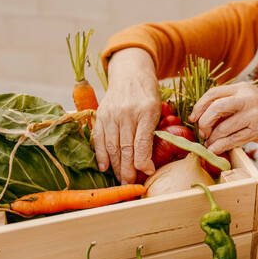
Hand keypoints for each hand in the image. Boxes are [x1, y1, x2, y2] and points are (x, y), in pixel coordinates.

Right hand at [92, 48, 159, 183]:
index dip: (144, 161)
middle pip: (125, 148)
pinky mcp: (100, 115)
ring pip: (112, 146)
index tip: (147, 173)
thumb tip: (148, 162)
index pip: (142, 142)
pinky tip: (104, 168)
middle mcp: (127, 112)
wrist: (130, 73)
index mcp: (146, 110)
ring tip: (120, 180)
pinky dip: (101, 155)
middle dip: (128, 170)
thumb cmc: (148, 94)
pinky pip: (99, 139)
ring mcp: (111, 114)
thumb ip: (152, 132)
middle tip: (131, 185)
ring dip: (116, 166)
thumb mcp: (158, 109)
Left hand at [188, 82, 257, 153]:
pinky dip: (221, 146)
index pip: (213, 93)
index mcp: (241, 88)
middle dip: (204, 122)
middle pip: (216, 108)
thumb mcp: (248, 98)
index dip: (199, 106)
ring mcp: (253, 115)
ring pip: (224, 127)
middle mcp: (247, 99)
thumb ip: (229, 103)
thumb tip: (202, 116)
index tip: (193, 118)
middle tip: (202, 132)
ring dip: (212, 138)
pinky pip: (234, 140)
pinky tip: (215, 149)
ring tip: (209, 143)